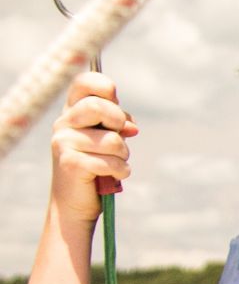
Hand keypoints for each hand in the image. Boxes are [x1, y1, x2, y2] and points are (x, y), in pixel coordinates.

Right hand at [49, 72, 136, 226]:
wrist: (76, 201)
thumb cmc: (97, 165)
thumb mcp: (108, 139)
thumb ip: (118, 124)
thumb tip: (130, 126)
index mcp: (73, 111)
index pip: (84, 82)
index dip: (105, 87)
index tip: (116, 104)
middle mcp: (64, 123)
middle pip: (98, 106)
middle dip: (119, 122)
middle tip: (122, 137)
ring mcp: (64, 142)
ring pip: (112, 140)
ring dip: (124, 155)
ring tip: (117, 162)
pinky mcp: (70, 163)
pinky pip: (111, 162)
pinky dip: (121, 170)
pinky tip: (115, 174)